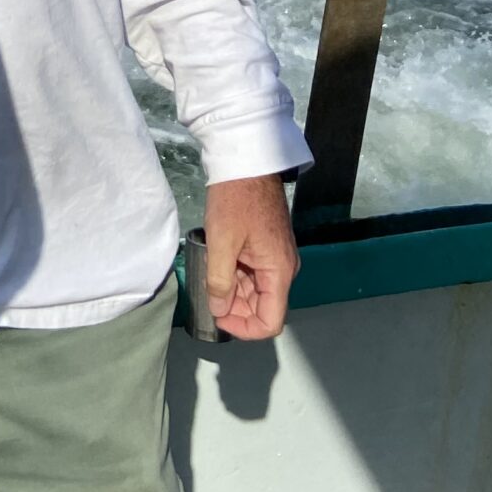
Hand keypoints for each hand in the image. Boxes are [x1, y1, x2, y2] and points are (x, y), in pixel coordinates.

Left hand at [202, 173, 298, 340]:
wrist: (247, 162)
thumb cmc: (235, 200)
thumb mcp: (221, 242)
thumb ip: (220, 282)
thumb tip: (218, 310)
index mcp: (279, 271)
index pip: (271, 322)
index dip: (244, 329)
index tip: (218, 318)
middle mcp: (284, 269)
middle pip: (263, 307)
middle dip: (235, 309)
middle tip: (207, 294)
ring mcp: (277, 258)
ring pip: (257, 291)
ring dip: (233, 292)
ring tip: (209, 276)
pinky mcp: (268, 247)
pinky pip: (254, 274)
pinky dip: (236, 277)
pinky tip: (217, 264)